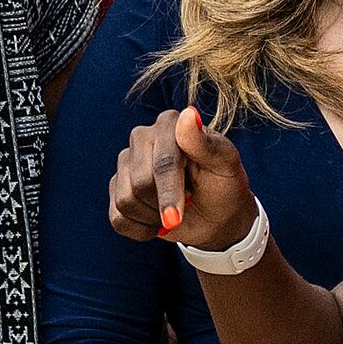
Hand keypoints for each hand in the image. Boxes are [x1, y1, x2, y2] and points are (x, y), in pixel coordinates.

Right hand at [111, 107, 263, 263]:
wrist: (216, 214)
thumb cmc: (224, 184)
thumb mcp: (226, 165)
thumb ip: (206, 143)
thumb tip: (188, 114)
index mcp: (170, 124)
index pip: (163, 162)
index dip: (169, 192)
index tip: (177, 216)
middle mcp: (142, 137)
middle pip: (140, 183)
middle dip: (165, 204)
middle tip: (187, 205)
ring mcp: (126, 162)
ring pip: (126, 201)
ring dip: (154, 218)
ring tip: (175, 211)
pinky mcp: (116, 187)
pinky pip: (118, 219)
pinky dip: (142, 229)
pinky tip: (158, 222)